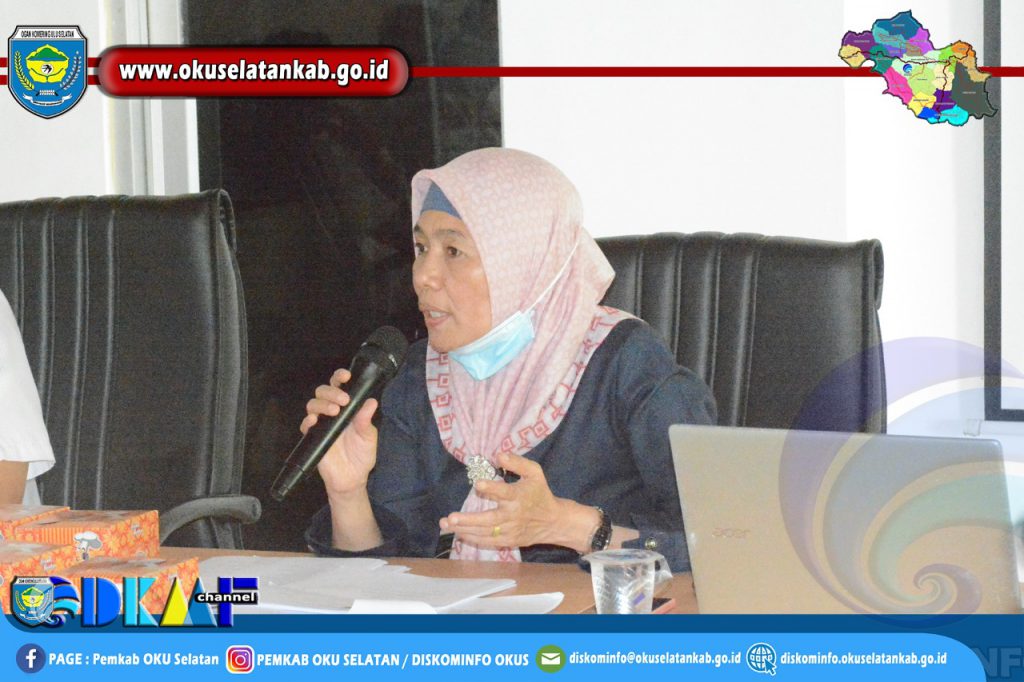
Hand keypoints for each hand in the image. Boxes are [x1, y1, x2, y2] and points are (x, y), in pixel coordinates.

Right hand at [302, 368, 378, 496]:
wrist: (353, 478)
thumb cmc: (362, 455)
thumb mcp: (368, 437)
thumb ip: (366, 420)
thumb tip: (371, 401)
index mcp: (347, 408)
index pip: (339, 387)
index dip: (339, 377)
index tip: (346, 376)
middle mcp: (332, 412)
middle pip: (323, 392)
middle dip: (331, 391)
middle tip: (343, 400)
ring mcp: (321, 424)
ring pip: (313, 404)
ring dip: (322, 404)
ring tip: (334, 411)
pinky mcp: (313, 437)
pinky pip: (305, 425)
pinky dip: (308, 421)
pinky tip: (315, 421)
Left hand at [439, 452, 591, 549]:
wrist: (553, 521)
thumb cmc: (540, 492)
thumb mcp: (534, 473)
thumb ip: (517, 462)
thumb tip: (498, 455)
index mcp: (519, 496)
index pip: (504, 492)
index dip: (492, 488)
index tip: (478, 483)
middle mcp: (513, 515)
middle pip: (489, 519)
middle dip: (469, 519)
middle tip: (451, 517)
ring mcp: (510, 531)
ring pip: (485, 532)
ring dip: (464, 529)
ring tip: (445, 524)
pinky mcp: (508, 541)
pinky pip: (487, 542)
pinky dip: (472, 539)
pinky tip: (458, 533)